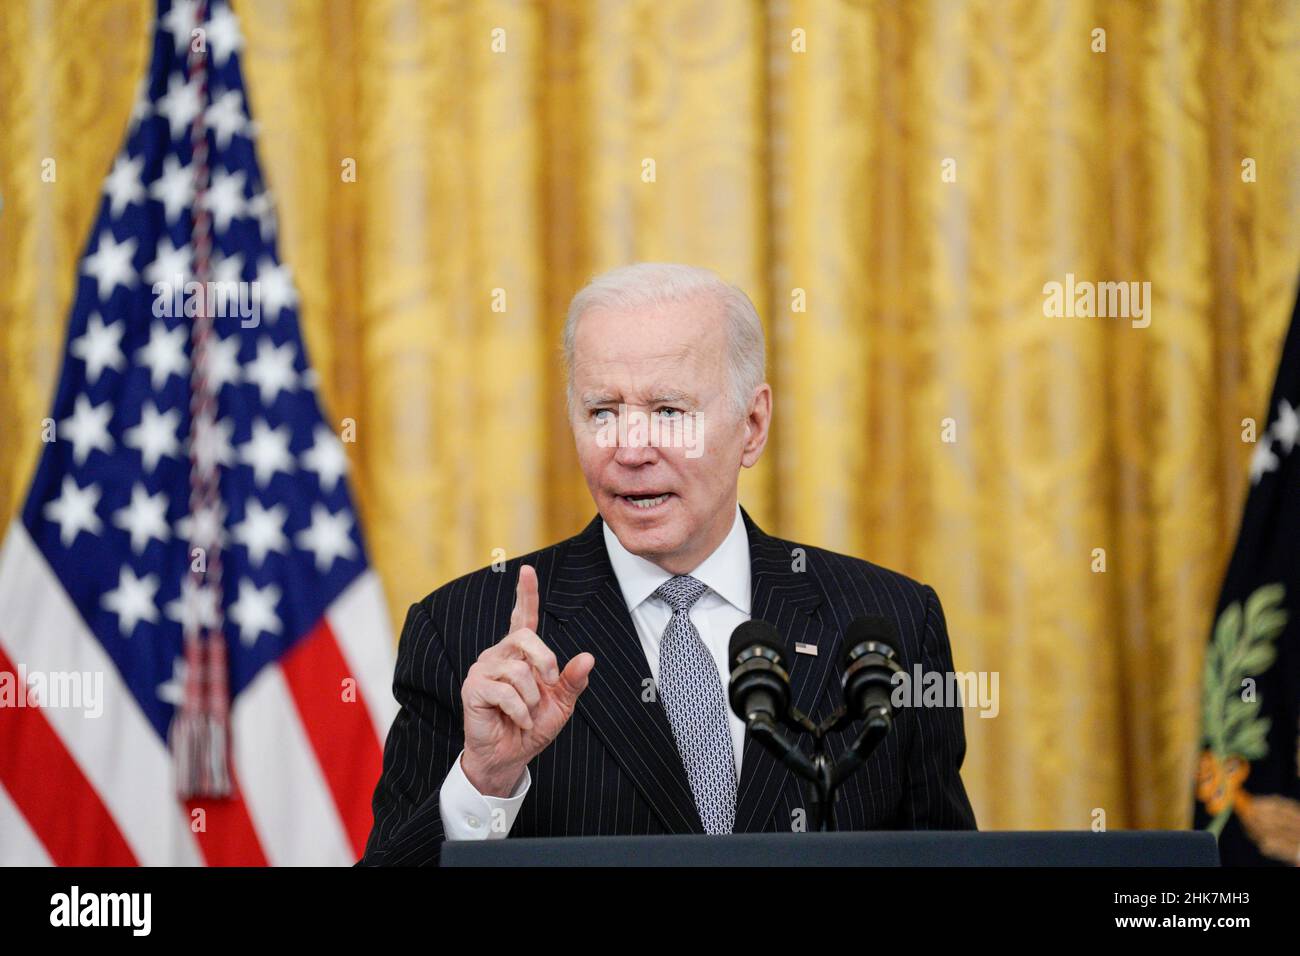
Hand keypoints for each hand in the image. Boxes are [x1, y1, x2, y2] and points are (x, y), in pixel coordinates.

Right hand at [460, 564, 594, 795]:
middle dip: (545, 660)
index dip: (525, 593)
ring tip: (527, 712)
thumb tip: (589, 657)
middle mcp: (499, 654)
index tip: (527, 570)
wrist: (510, 756)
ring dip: (532, 698)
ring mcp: (483, 669)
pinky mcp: (473, 688)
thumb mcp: (561, 703)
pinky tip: (518, 720)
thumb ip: (572, 680)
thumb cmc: (533, 726)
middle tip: (550, 683)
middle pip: (525, 636)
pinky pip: (506, 692)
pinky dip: (520, 711)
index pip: (522, 617)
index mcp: (520, 653)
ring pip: (518, 670)